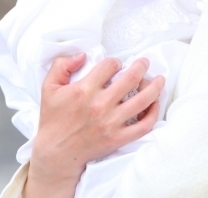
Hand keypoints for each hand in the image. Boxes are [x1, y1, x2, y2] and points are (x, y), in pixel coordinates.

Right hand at [23, 54, 164, 197]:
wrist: (56, 152)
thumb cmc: (53, 119)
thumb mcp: (49, 87)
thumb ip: (61, 65)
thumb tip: (82, 55)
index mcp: (84, 90)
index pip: (109, 66)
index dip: (114, 61)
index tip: (115, 64)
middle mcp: (100, 105)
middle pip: (130, 79)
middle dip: (141, 66)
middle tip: (144, 62)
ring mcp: (112, 122)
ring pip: (142, 100)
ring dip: (154, 86)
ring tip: (159, 79)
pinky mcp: (118, 138)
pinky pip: (144, 125)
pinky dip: (153, 113)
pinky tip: (154, 104)